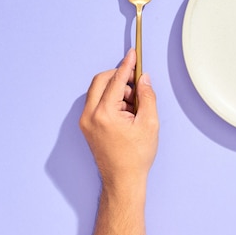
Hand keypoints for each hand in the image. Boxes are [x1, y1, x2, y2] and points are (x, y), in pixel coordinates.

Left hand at [79, 49, 158, 192]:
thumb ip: (147, 97)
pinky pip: (97, 102)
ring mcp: (85, 121)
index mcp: (104, 114)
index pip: (115, 80)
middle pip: (101, 81)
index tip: (133, 54)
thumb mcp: (149, 123)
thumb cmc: (136, 156)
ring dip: (116, 90)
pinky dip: (111, 100)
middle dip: (119, 77)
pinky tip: (126, 113)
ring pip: (98, 91)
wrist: (122, 179)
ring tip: (134, 106)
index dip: (127, 65)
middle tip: (136, 84)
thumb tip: (143, 79)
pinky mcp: (87, 126)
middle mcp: (90, 115)